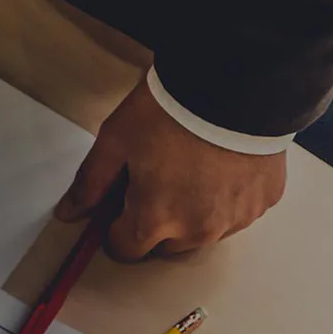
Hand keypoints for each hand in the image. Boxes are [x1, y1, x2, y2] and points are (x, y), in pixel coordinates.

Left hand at [55, 78, 285, 259]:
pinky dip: (226, 199)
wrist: (240, 83)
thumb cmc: (171, 111)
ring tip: (192, 172)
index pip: (125, 250)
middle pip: (164, 246)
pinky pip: (238, 213)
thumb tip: (67, 213)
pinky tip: (223, 167)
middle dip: (154, 223)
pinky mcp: (264, 202)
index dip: (115, 227)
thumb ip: (91, 182)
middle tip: (156, 180)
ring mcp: (235, 220)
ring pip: (203, 233)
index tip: (120, 202)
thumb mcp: (116, 140)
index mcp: (154, 221)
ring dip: (192, 215)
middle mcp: (197, 231)